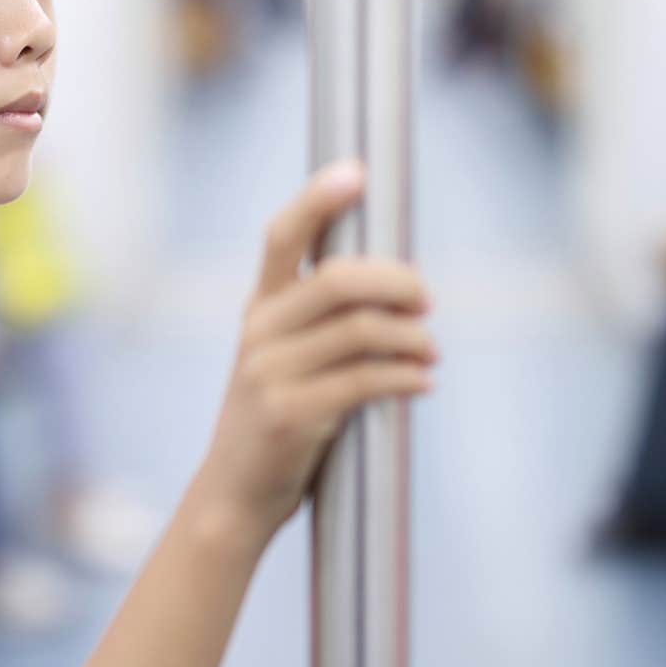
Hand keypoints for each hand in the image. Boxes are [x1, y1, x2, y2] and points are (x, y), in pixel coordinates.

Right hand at [197, 162, 435, 541]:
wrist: (234, 493)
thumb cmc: (277, 419)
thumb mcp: (280, 358)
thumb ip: (320, 320)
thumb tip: (402, 286)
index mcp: (260, 307)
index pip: (284, 236)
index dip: (318, 199)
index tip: (356, 173)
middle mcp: (260, 330)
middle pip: (341, 279)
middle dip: (399, 282)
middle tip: (428, 302)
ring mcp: (271, 372)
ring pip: (363, 330)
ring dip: (414, 338)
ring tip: (430, 351)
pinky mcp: (292, 413)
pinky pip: (366, 380)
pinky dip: (407, 378)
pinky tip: (422, 384)